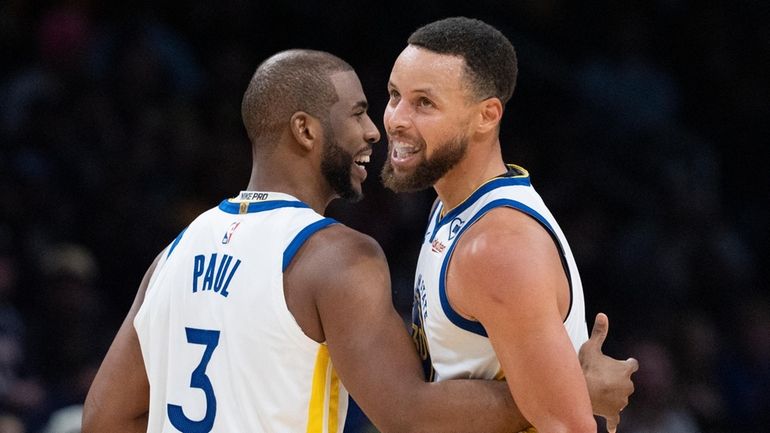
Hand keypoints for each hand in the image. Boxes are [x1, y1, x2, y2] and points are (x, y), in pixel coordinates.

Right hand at [579, 313, 638, 432]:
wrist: (583, 391)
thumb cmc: (587, 368)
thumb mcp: (591, 347)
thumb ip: (599, 332)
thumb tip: (603, 315)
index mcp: (625, 370)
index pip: (632, 365)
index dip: (628, 363)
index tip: (625, 363)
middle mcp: (628, 386)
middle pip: (627, 383)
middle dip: (618, 381)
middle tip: (604, 378)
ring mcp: (621, 402)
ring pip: (620, 399)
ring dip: (613, 396)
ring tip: (599, 393)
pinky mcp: (613, 414)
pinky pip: (614, 420)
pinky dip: (613, 423)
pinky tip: (611, 428)